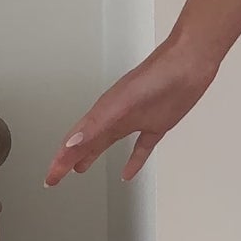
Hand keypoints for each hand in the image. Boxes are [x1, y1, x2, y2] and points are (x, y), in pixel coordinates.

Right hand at [43, 32, 219, 186]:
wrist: (189, 62)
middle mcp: (116, 116)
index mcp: (104, 111)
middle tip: (56, 176)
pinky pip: (141, 148)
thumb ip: (97, 123)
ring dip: (93, 155)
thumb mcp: (123, 101)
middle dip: (69, 159)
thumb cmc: (157, 75)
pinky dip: (133, 161)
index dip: (61, 160)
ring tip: (80, 169)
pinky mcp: (157, 124)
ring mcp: (136, 120)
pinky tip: (129, 173)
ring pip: (108, 143)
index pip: (75, 141)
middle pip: (87, 143)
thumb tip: (73, 143)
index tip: (51, 178)